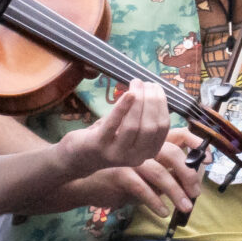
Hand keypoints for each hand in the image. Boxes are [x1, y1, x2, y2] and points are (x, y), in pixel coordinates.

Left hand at [51, 80, 199, 215]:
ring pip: (133, 126)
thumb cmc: (109, 138)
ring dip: (138, 100)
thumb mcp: (131, 132)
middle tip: (147, 83)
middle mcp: (136, 157)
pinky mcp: (98, 146)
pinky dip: (122, 107)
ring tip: (136, 83)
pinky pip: (113, 124)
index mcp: (148, 152)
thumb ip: (144, 118)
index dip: (162, 105)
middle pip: (151, 126)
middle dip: (152, 101)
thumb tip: (156, 92)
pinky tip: (128, 93)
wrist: (79, 157)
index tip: (157, 88)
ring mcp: (116, 154)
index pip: (163, 127)